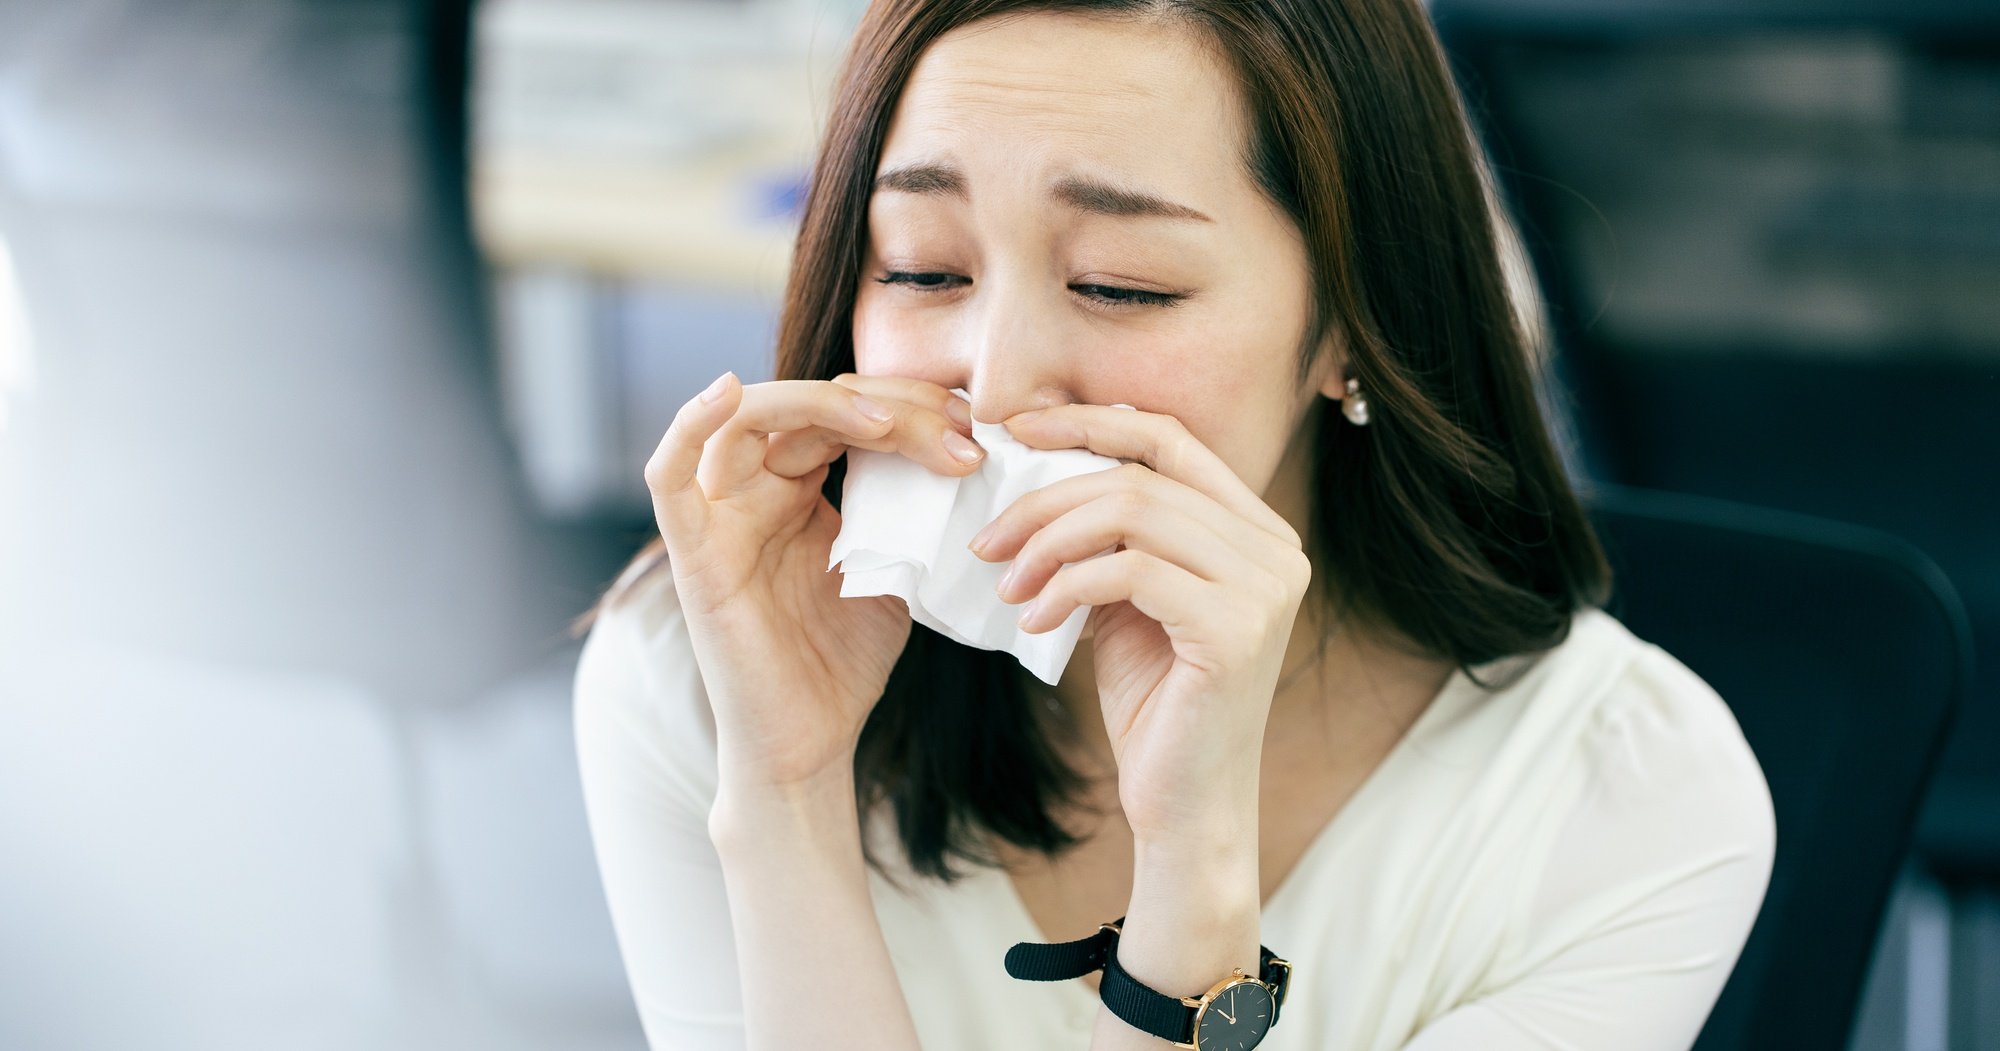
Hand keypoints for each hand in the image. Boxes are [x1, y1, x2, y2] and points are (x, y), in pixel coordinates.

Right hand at [643, 371, 987, 790]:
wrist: (808, 745)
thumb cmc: (842, 664)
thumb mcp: (894, 573)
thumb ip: (910, 514)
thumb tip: (966, 456)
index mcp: (798, 491)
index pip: (847, 414)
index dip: (911, 407)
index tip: (977, 431)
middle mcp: (755, 492)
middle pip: (812, 408)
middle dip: (892, 408)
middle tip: (961, 434)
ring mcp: (720, 519)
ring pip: (749, 420)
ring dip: (823, 406)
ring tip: (889, 426)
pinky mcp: (695, 557)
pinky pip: (668, 478)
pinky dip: (688, 426)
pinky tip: (724, 392)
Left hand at [968, 404, 1312, 839]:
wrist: (1187, 806)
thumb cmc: (1156, 703)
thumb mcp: (1130, 600)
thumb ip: (1111, 536)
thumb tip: (1036, 470)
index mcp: (1256, 530)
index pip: (1170, 439)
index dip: (1091, 422)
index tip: (1017, 431)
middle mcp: (1276, 549)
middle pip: (1141, 476)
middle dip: (1048, 498)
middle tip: (988, 539)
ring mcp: (1264, 587)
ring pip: (1133, 513)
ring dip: (1050, 542)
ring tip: (1006, 583)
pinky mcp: (1237, 629)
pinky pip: (1130, 571)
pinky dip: (1067, 586)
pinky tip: (1034, 620)